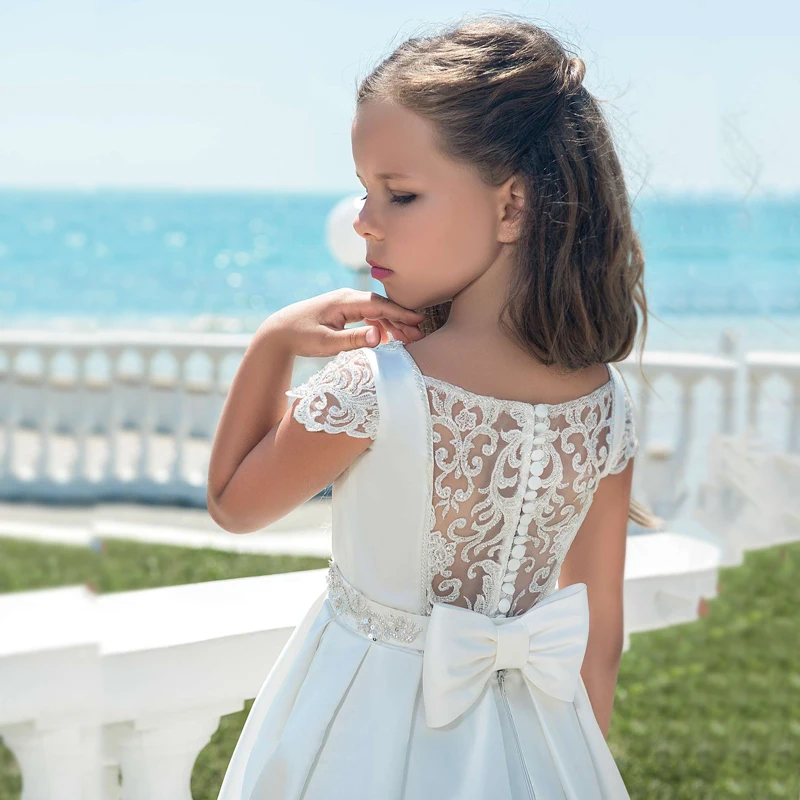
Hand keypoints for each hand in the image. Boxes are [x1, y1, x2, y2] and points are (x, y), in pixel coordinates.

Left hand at [263, 288, 427, 357]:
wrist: (279, 331)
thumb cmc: (301, 337)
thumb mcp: (326, 342)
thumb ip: (353, 340)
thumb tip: (379, 337)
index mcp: (345, 301)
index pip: (380, 305)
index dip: (401, 313)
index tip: (419, 321)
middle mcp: (348, 297)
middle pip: (382, 306)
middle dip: (402, 319)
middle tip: (419, 335)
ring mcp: (346, 303)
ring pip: (377, 311)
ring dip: (392, 324)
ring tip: (409, 339)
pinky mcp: (344, 310)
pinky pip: (368, 315)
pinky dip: (380, 325)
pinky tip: (389, 338)